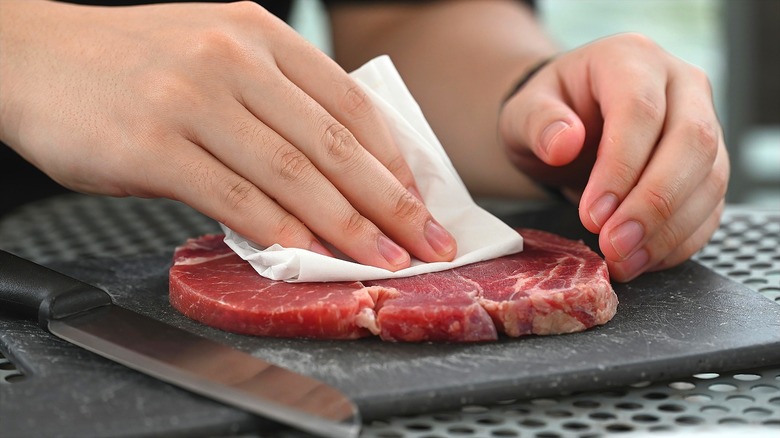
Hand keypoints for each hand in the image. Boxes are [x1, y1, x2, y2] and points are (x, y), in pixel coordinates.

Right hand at [0, 0, 456, 269]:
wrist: (32, 55)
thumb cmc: (133, 63)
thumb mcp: (215, 54)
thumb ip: (277, 100)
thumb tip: (336, 169)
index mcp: (260, 35)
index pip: (351, 102)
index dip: (394, 159)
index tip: (419, 200)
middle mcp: (233, 59)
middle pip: (335, 143)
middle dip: (390, 203)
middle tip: (425, 242)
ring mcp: (193, 99)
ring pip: (293, 174)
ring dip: (346, 227)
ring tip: (381, 261)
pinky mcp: (153, 144)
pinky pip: (233, 197)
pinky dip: (276, 231)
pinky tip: (305, 256)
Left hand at [499, 33, 728, 281]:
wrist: (568, 123)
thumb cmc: (548, 114)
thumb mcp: (523, 112)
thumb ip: (537, 123)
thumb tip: (564, 143)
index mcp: (631, 59)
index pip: (640, 111)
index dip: (620, 167)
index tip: (592, 214)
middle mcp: (679, 85)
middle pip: (691, 142)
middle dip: (653, 204)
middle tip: (613, 245)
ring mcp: (703, 123)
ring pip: (710, 178)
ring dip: (669, 229)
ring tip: (624, 261)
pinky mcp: (708, 165)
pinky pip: (711, 205)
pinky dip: (680, 239)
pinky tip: (645, 259)